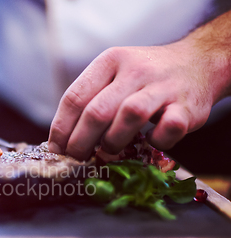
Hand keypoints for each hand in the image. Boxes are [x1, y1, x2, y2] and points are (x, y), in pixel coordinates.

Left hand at [48, 41, 228, 159]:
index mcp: (109, 62)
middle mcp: (135, 70)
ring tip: (109, 151)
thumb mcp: (113, 76)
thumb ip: (89, 101)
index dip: (61, 129)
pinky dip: (156, 141)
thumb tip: (61, 142)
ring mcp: (163, 87)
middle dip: (80, 143)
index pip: (74, 98)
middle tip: (76, 159)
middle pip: (96, 112)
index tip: (55, 150)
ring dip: (113, 142)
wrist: (197, 63)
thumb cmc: (144, 78)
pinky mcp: (187, 106)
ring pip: (129, 116)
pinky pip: (168, 128)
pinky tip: (150, 141)